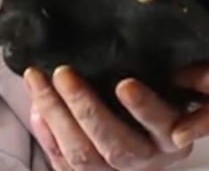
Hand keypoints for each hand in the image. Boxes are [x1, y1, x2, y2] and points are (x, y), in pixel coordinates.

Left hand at [25, 67, 190, 170]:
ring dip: (55, 115)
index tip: (126, 85)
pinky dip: (46, 134)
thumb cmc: (156, 107)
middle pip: (116, 145)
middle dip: (85, 107)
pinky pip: (63, 163)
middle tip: (64, 74)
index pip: (162, 124)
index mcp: (171, 136)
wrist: (143, 144)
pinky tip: (37, 107)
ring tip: (38, 80)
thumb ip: (158, 75)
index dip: (144, 107)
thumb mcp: (168, 89)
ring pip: (83, 155)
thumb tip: (127, 49)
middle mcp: (145, 159)